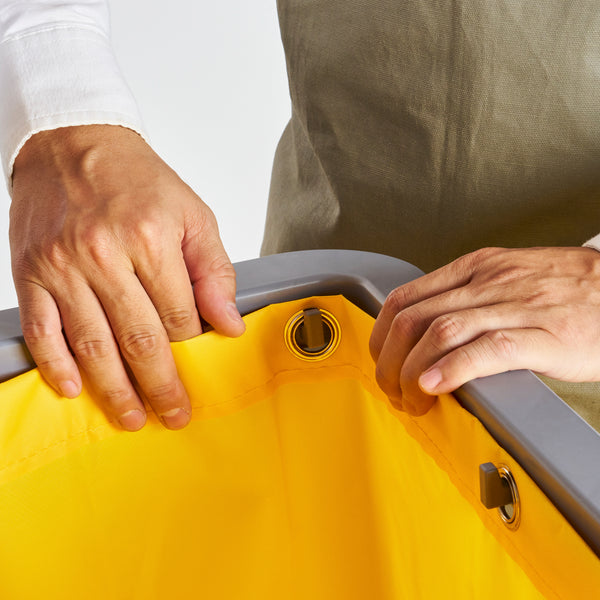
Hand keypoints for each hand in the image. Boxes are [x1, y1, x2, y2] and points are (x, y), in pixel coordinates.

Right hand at [10, 125, 244, 430]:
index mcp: (151, 238)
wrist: (73, 144)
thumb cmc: (137, 181)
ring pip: (93, 344)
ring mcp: (63, 267)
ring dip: (114, 389)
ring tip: (131, 417)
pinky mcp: (32, 274)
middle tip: (174, 415)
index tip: (198, 364)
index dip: (192, 345)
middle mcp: (104, 254)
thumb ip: (214, 271)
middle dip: (161, 386)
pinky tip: (74, 389)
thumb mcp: (192, 215)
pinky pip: (44, 331)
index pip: (179, 314)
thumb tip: (228, 324)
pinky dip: (58, 365)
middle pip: (139, 339)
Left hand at [370, 247, 599, 414]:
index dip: (380, 335)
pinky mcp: (544, 334)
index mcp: (476, 268)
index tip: (381, 362)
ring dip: (412, 373)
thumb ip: (466, 297)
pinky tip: (435, 387)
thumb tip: (423, 329)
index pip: (404, 298)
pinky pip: (487, 349)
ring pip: (440, 333)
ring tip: (410, 399)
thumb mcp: (507, 278)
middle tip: (392, 390)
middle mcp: (488, 282)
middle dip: (389, 362)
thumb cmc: (566, 288)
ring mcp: (516, 306)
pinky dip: (453, 368)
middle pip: (412, 320)